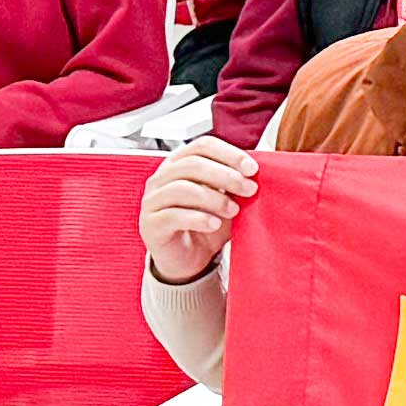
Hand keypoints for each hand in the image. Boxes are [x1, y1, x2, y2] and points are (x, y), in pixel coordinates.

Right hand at [140, 138, 258, 285]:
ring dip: (214, 198)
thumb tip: (255, 171)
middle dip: (226, 175)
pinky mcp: (150, 224)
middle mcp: (161, 178)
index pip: (202, 146)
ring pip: (181, 188)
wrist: (188, 259)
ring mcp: (152, 200)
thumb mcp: (225, 200)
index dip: (229, 154)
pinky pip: (172, 215)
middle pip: (192, 164)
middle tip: (249, 189)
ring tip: (233, 210)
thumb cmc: (205, 224)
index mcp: (179, 164)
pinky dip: (198, 218)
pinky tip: (215, 224)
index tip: (252, 168)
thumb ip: (234, 183)